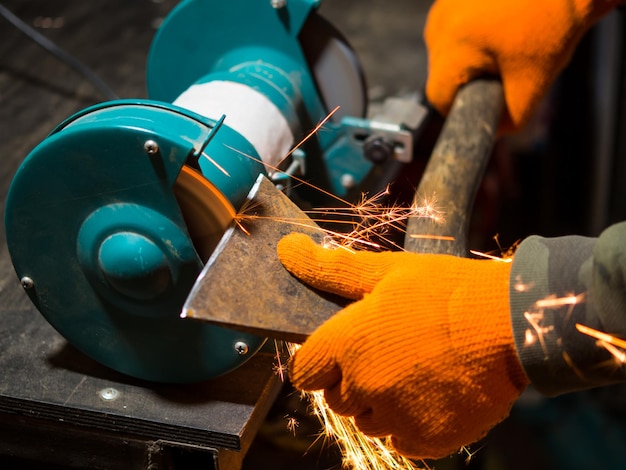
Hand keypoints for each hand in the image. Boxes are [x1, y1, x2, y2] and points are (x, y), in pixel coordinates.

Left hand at [277, 233, 528, 458]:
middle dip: (350, 380)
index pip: (303, 371)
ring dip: (379, 404)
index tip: (340, 351)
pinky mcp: (425, 440)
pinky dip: (408, 424)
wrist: (510, 324)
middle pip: (335, 398)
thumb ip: (331, 268)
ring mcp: (394, 418)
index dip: (319, 361)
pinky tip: (430, 393)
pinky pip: (398, 440)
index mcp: (345, 345)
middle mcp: (363, 387)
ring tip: (413, 371)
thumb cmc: (446, 291)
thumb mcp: (385, 271)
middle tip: (386, 353)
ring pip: (366, 421)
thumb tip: (287, 250)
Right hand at [424, 0, 618, 132]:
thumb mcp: (533, 82)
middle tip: (508, 67)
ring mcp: (444, 5)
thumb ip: (510, 118)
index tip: (484, 102)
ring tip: (508, 43)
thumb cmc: (552, 24)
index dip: (461, 108)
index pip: (438, 98)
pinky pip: (455, 27)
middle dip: (471, 77)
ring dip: (472, 55)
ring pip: (448, 49)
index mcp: (451, 47)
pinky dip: (476, 32)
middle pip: (443, 72)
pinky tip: (503, 25)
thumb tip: (494, 133)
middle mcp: (439, 24)